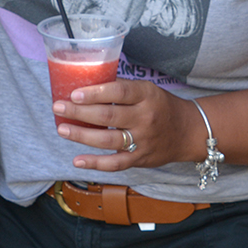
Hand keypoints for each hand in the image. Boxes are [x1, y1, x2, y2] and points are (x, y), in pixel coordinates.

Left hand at [54, 79, 204, 172]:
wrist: (188, 131)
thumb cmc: (162, 106)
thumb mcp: (148, 90)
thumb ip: (122, 89)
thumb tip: (88, 84)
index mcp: (146, 95)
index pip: (118, 92)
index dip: (95, 93)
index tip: (74, 93)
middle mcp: (145, 117)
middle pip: (108, 116)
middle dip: (79, 112)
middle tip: (58, 107)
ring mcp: (143, 140)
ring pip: (108, 140)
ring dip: (82, 135)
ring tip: (62, 129)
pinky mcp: (140, 159)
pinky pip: (115, 163)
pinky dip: (95, 163)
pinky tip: (77, 160)